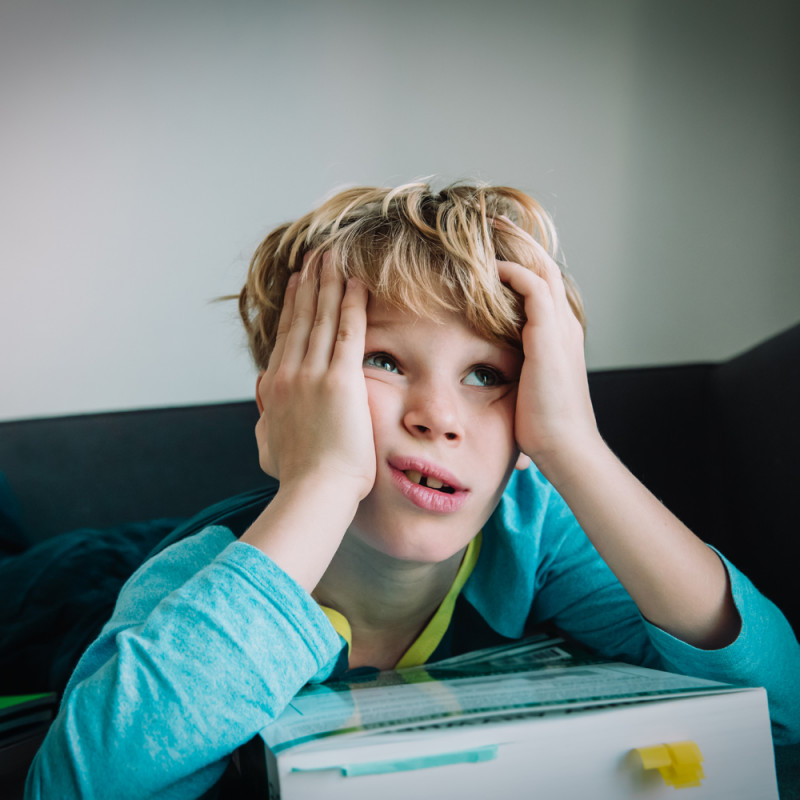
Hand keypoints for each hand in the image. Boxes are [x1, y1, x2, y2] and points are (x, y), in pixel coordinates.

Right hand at [255, 253, 375, 502]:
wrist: (314, 492)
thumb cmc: (296, 477)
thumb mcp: (268, 446)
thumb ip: (266, 423)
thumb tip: (264, 413)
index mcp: (273, 388)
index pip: (287, 337)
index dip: (293, 306)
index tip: (298, 284)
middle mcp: (288, 374)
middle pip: (301, 318)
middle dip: (309, 284)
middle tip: (315, 257)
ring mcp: (312, 375)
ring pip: (322, 317)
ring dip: (328, 283)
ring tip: (333, 257)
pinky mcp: (340, 380)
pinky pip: (348, 331)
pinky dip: (352, 304)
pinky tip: (357, 282)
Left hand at [494, 220, 598, 469]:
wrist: (564, 445)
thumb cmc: (542, 426)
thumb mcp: (525, 388)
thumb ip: (514, 368)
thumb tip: (491, 372)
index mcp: (558, 335)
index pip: (542, 285)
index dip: (521, 262)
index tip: (494, 248)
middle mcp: (563, 324)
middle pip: (544, 266)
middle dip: (519, 242)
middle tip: (493, 222)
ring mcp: (560, 327)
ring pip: (541, 268)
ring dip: (515, 246)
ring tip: (488, 229)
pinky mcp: (549, 335)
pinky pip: (532, 287)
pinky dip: (511, 271)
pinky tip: (488, 266)